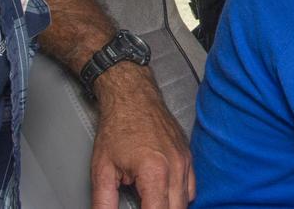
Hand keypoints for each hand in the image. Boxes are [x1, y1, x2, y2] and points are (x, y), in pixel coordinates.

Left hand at [91, 66, 194, 208]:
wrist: (132, 96)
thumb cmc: (118, 126)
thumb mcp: (102, 170)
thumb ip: (104, 203)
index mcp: (155, 172)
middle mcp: (176, 167)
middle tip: (142, 207)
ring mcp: (185, 160)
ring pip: (186, 201)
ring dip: (170, 207)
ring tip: (150, 203)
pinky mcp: (188, 155)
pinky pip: (191, 187)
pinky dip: (179, 197)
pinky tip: (163, 195)